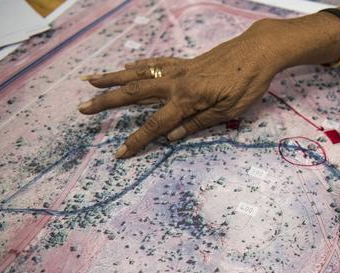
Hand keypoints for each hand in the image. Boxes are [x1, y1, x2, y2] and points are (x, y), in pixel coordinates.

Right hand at [78, 22, 283, 157]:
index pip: (156, 125)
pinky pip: (155, 63)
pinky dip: (138, 66)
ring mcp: (179, 69)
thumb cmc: (248, 83)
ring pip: (138, 75)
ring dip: (112, 78)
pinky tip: (127, 67)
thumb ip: (198, 123)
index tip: (119, 154)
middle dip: (106, 103)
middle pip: (134, 95)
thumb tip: (171, 136)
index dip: (137, 141)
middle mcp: (177, 83)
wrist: (258, 51)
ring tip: (89, 81)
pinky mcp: (185, 62)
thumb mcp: (229, 110)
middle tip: (82, 109)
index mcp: (188, 99)